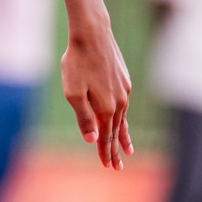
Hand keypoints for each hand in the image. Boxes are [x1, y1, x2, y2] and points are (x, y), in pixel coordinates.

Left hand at [61, 19, 133, 169]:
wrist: (92, 33)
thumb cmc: (78, 62)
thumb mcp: (73, 92)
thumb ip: (84, 117)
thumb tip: (93, 140)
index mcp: (106, 108)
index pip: (106, 136)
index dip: (106, 152)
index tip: (108, 167)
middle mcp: (119, 101)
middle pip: (117, 130)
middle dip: (116, 149)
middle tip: (118, 167)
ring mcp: (124, 90)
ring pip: (123, 118)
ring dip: (123, 135)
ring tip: (128, 149)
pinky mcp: (124, 79)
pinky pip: (123, 104)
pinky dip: (123, 116)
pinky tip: (121, 117)